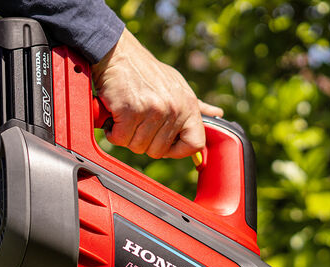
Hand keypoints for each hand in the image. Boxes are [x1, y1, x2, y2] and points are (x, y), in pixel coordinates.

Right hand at [91, 29, 222, 158]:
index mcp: (188, 105)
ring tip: (126, 116)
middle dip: (143, 142)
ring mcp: (153, 111)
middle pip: (158, 151)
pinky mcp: (130, 111)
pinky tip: (115, 116)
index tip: (165, 144)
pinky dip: (113, 132)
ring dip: (126, 136)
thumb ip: (195, 104)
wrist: (118, 53)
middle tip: (137, 123)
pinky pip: (120, 138)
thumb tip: (216, 112)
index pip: (195, 144)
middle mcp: (174, 109)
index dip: (178, 150)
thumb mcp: (177, 85)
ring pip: (137, 146)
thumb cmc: (145, 71)